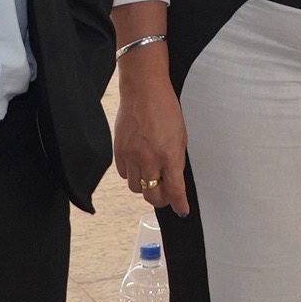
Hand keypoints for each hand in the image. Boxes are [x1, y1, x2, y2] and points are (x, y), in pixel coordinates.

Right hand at [113, 51, 192, 216]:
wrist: (143, 90)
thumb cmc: (166, 109)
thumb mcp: (181, 135)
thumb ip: (176, 160)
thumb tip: (175, 180)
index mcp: (169, 155)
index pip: (175, 191)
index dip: (179, 204)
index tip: (182, 210)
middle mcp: (149, 159)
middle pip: (153, 196)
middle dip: (161, 200)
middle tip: (166, 196)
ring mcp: (131, 156)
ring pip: (136, 188)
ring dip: (145, 187)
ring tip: (151, 176)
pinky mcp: (118, 151)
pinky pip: (125, 174)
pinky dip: (132, 174)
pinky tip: (138, 164)